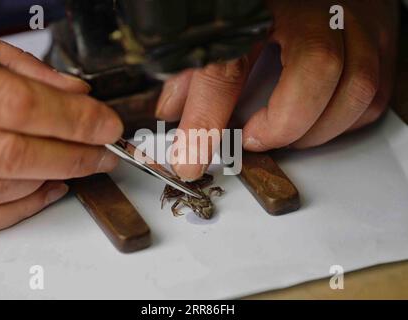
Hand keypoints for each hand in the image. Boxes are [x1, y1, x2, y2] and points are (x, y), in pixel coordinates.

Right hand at [0, 31, 122, 234]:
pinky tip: (51, 189)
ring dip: (51, 178)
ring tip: (81, 164)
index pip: (21, 106)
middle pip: (14, 155)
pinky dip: (22, 207)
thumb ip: (25, 71)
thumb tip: (77, 94)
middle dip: (74, 156)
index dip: (74, 120)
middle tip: (104, 153)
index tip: (108, 126)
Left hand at [155, 0, 399, 180]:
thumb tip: (172, 108)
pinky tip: (313, 122)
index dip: (206, 118)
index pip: (227, 64)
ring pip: (356, 90)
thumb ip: (195, 67)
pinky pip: (372, 97)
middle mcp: (320, 9)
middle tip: (252, 139)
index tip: (190, 158)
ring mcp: (359, 23)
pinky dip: (342, 123)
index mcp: (266, 4)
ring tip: (281, 133)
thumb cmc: (270, 1)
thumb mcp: (224, 28)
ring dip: (314, 130)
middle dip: (282, 123)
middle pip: (317, 70)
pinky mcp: (382, 41)